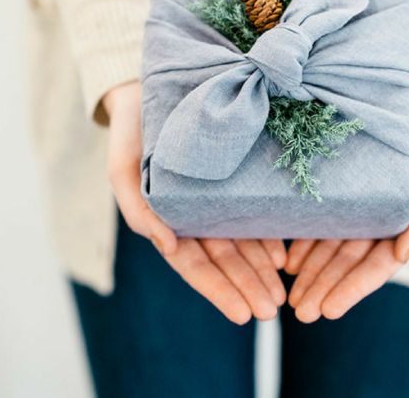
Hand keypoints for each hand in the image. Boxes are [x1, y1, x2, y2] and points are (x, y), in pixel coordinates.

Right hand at [104, 81, 286, 323]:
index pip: (195, 265)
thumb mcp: (124, 170)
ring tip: (282, 290)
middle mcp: (196, 217)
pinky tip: (284, 253)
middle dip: (247, 286)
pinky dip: (268, 234)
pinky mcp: (236, 179)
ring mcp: (218, 200)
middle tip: (272, 309)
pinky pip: (254, 212)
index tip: (243, 315)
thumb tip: (167, 246)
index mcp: (169, 221)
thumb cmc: (132, 134)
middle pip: (225, 260)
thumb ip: (139, 210)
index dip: (218, 291)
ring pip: (243, 242)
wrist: (148, 94)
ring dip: (262, 269)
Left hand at [284, 91, 408, 322]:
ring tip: (289, 291)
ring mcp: (355, 208)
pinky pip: (318, 219)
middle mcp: (376, 223)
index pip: (375, 267)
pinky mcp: (337, 189)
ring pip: (329, 246)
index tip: (328, 310)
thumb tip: (404, 254)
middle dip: (323, 287)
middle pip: (346, 262)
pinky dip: (303, 240)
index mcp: (402, 227)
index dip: (352, 289)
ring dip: (310, 271)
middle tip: (300, 312)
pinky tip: (286, 259)